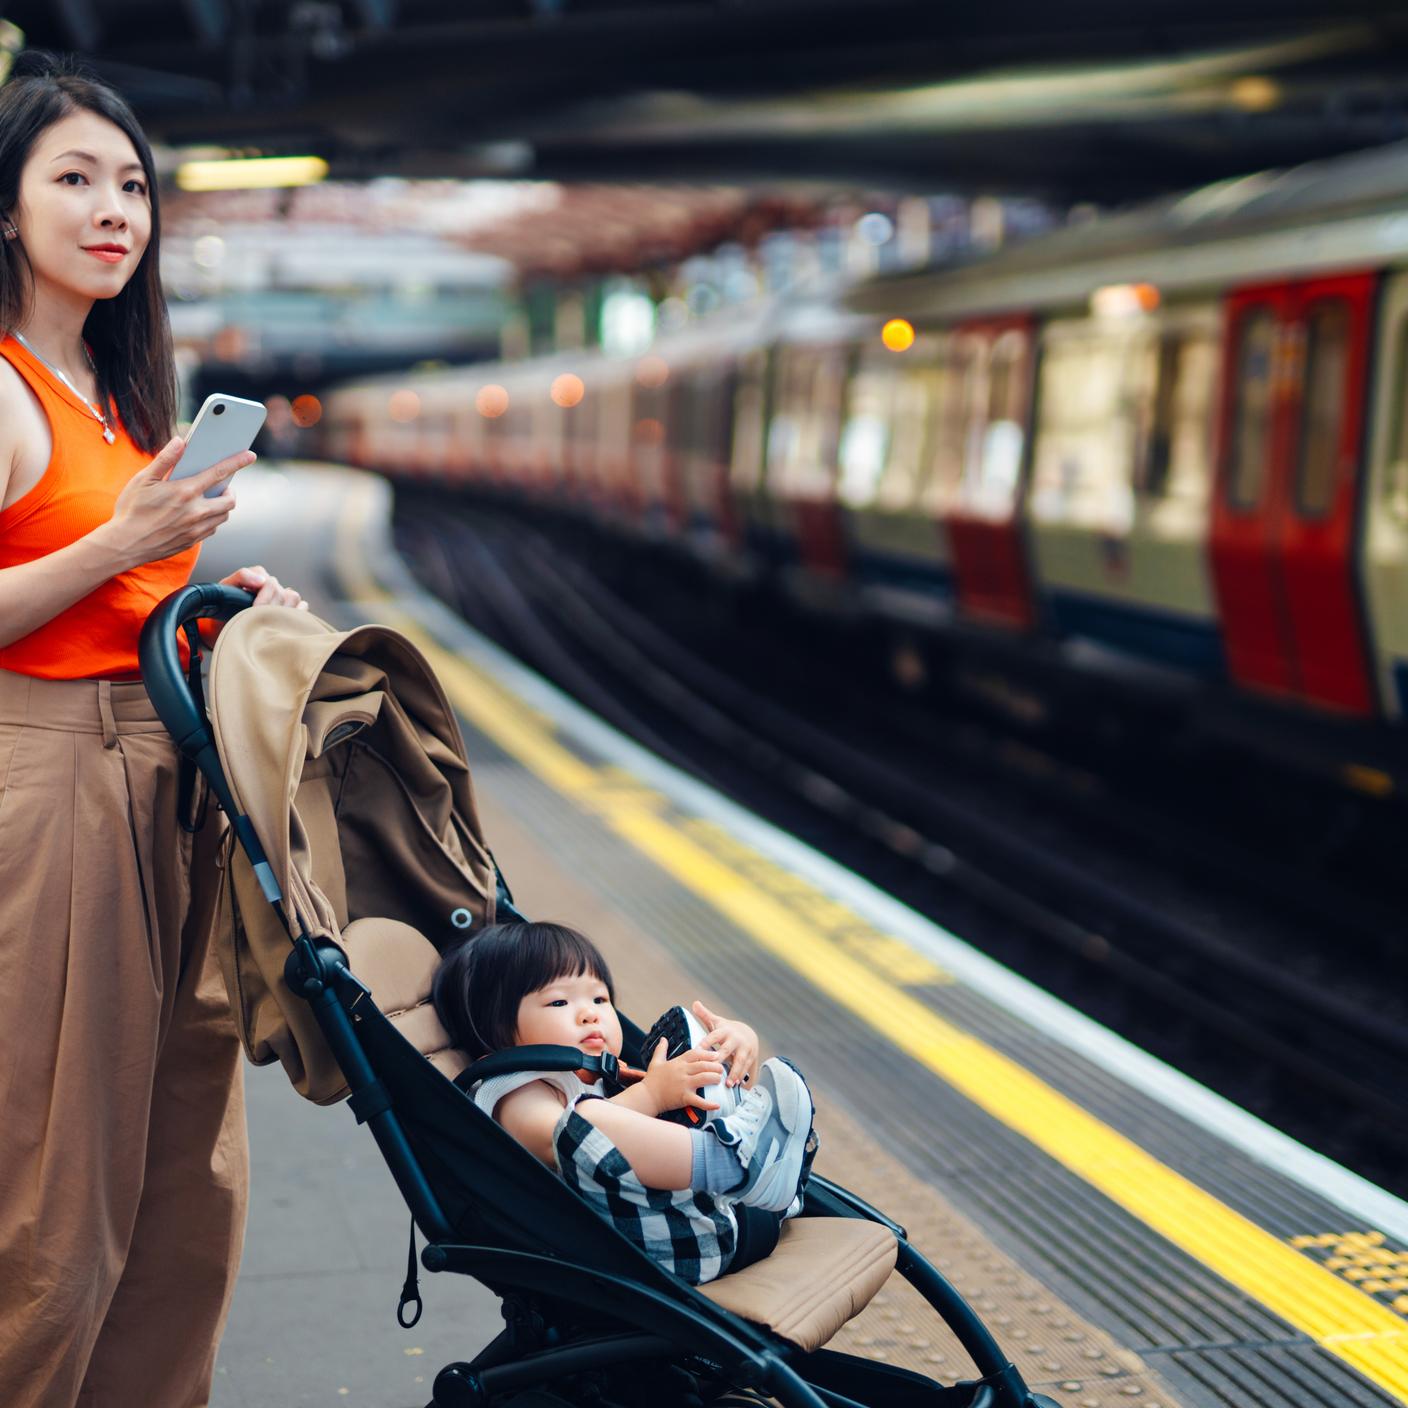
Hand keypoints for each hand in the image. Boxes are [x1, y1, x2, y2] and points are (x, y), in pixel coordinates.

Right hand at [102, 435, 253, 570]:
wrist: (125, 544)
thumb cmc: (131, 509)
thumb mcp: (143, 479)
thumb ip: (165, 459)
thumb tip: (180, 441)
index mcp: (185, 491)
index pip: (219, 473)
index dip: (237, 462)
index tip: (250, 456)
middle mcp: (196, 511)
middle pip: (230, 500)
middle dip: (231, 491)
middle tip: (222, 486)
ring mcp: (196, 529)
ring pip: (223, 516)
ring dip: (222, 506)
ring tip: (210, 499)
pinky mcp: (193, 542)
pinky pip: (212, 529)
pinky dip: (212, 520)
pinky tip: (199, 515)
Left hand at [199, 566, 309, 644]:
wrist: (224, 625)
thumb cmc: (224, 607)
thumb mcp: (224, 591)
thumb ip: (240, 578)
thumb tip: (261, 580)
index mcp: (258, 576)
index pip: (270, 582)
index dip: (264, 598)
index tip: (254, 610)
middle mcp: (272, 585)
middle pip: (282, 592)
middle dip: (271, 608)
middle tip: (260, 621)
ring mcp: (283, 596)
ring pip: (294, 597)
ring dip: (284, 610)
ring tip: (271, 622)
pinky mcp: (291, 608)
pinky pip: (303, 607)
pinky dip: (297, 613)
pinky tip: (284, 623)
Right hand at [639, 1037, 724, 1116]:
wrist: (646, 1096)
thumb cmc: (651, 1080)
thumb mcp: (656, 1062)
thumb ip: (661, 1049)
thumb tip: (663, 1039)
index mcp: (678, 1062)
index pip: (695, 1054)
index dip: (707, 1053)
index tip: (716, 1055)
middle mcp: (682, 1072)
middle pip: (703, 1065)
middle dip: (715, 1066)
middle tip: (721, 1068)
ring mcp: (684, 1084)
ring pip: (704, 1078)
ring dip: (714, 1079)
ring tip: (719, 1080)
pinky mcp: (684, 1097)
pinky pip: (699, 1101)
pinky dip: (709, 1104)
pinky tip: (717, 1105)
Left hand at [692, 1001, 759, 1088]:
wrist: (748, 1034)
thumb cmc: (726, 1030)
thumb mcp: (717, 1022)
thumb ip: (705, 1015)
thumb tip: (695, 1003)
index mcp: (725, 1031)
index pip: (714, 1036)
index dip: (706, 1042)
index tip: (697, 1050)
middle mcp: (735, 1039)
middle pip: (727, 1050)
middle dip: (720, 1060)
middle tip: (713, 1069)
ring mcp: (745, 1049)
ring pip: (740, 1062)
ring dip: (734, 1073)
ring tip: (728, 1084)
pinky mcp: (751, 1058)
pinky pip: (746, 1068)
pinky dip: (741, 1077)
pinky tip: (737, 1085)